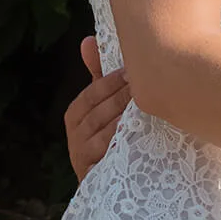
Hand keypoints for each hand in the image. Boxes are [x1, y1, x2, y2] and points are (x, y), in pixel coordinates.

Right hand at [64, 35, 130, 180]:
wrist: (113, 180)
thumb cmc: (110, 132)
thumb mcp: (103, 104)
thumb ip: (97, 74)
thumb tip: (87, 39)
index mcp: (75, 116)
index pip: (90, 95)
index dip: (109, 83)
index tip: (131, 72)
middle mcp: (75, 137)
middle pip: (98, 113)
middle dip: (121, 98)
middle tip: (144, 85)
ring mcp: (83, 157)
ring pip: (104, 132)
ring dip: (124, 118)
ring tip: (145, 105)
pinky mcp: (93, 175)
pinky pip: (107, 155)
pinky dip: (121, 142)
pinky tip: (137, 132)